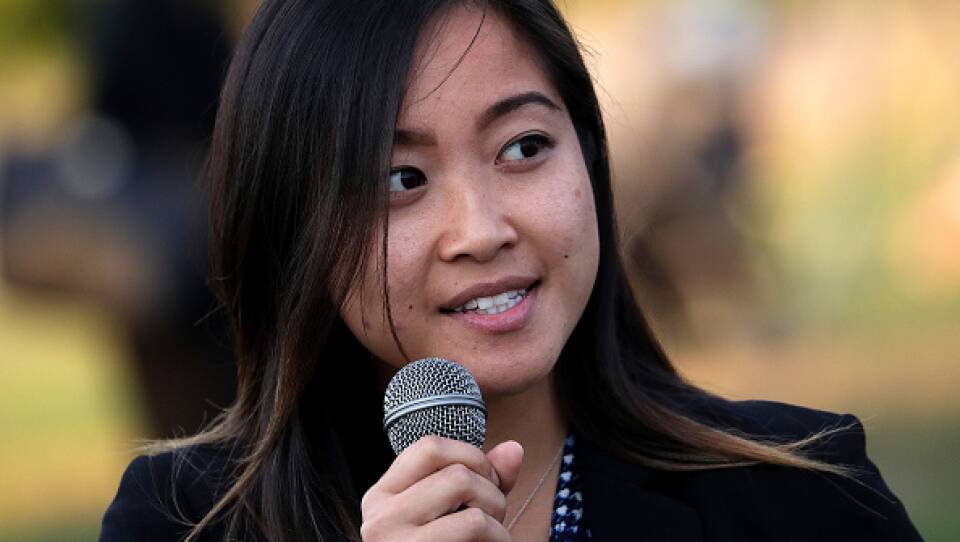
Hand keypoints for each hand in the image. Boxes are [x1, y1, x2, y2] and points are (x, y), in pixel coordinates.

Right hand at [360, 436, 523, 540]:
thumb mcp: (451, 511)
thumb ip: (481, 479)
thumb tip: (513, 449)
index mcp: (381, 497)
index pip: (428, 447)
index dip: (470, 455)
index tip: (484, 479)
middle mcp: (379, 520)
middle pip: (458, 474)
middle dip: (493, 492)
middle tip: (493, 516)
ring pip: (471, 506)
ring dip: (498, 520)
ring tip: (494, 537)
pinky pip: (475, 531)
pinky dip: (499, 540)